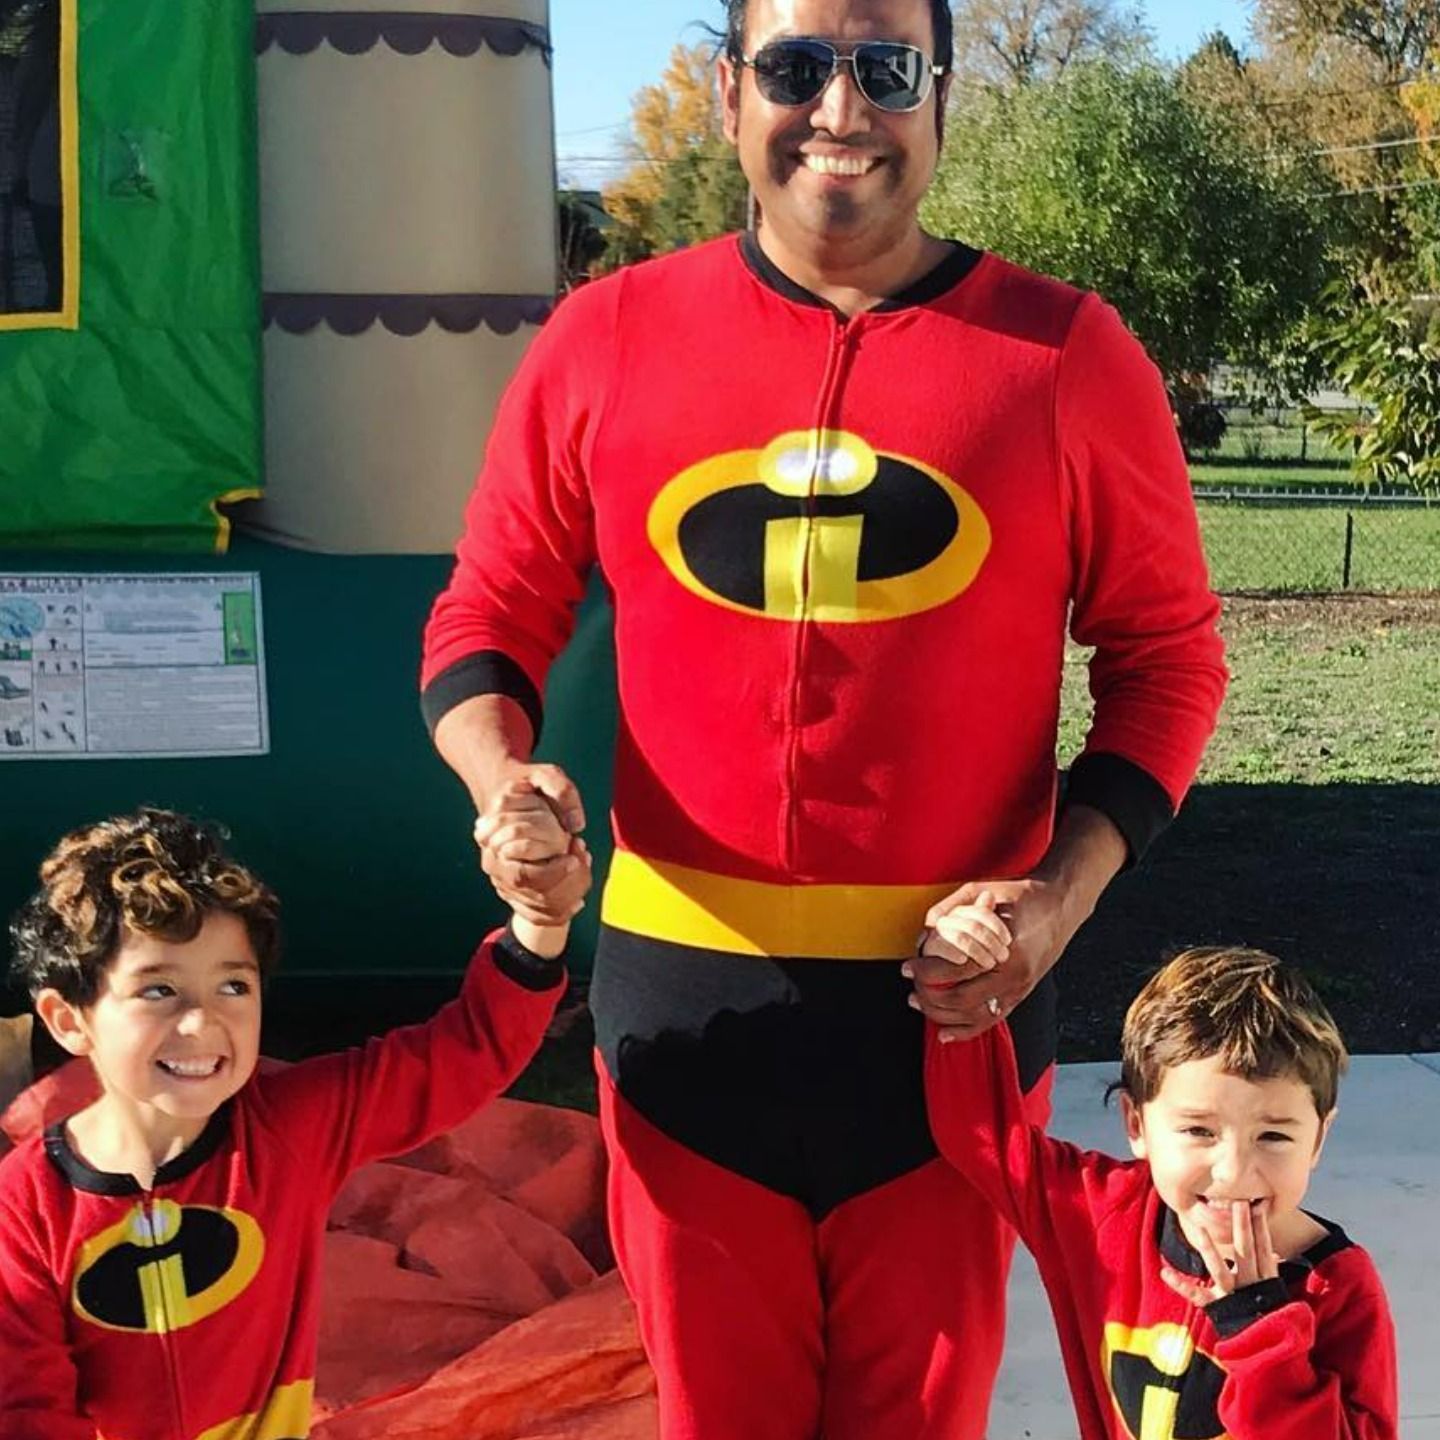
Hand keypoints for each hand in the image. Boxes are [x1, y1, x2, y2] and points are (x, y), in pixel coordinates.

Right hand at [472, 768, 591, 925]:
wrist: (504, 788)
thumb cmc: (527, 782)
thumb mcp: (546, 775)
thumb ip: (562, 792)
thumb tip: (575, 825)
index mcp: (494, 841)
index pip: (524, 875)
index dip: (553, 872)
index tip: (575, 858)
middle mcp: (492, 862)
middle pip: (529, 895)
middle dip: (562, 888)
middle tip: (583, 869)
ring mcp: (498, 875)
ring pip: (533, 908)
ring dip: (563, 901)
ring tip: (583, 887)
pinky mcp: (508, 884)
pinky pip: (533, 910)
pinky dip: (557, 911)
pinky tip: (577, 903)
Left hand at [905, 874, 1086, 1040]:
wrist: (1061, 905)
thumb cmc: (1021, 895)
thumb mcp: (982, 890)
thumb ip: (950, 909)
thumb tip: (923, 936)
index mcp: (1005, 950)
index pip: (957, 971)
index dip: (926, 972)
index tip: (908, 966)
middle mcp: (1015, 975)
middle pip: (963, 1000)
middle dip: (930, 997)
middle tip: (911, 986)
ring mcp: (1020, 989)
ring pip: (975, 1017)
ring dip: (942, 1015)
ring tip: (919, 1002)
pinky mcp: (1021, 995)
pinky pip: (991, 1021)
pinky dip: (966, 1031)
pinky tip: (945, 1033)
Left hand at [1160, 1204, 1280, 1304]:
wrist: (1271, 1347)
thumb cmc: (1270, 1316)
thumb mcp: (1273, 1291)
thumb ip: (1270, 1271)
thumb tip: (1275, 1254)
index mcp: (1264, 1279)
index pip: (1263, 1249)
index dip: (1260, 1228)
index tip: (1256, 1207)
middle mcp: (1249, 1284)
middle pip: (1246, 1251)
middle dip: (1242, 1227)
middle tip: (1238, 1203)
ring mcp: (1232, 1295)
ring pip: (1221, 1270)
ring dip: (1210, 1250)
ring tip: (1199, 1230)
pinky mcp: (1217, 1307)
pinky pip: (1198, 1296)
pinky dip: (1182, 1285)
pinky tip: (1166, 1273)